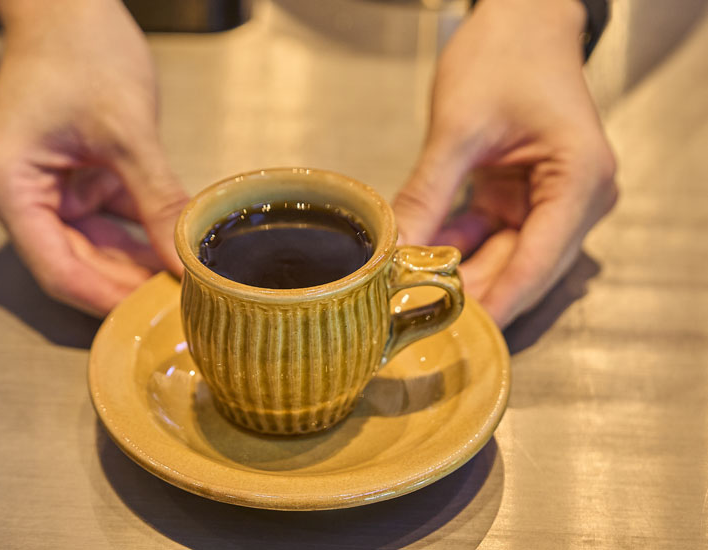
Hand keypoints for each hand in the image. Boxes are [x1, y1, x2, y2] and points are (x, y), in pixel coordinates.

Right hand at [0, 0, 187, 316]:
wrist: (71, 6)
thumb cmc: (82, 50)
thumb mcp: (127, 132)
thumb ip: (156, 200)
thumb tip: (184, 258)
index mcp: (10, 188)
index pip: (58, 269)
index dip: (107, 298)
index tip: (152, 314)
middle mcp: (20, 197)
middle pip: (75, 265)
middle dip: (126, 285)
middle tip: (178, 303)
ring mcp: (48, 191)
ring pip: (94, 249)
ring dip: (137, 264)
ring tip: (183, 283)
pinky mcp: (75, 181)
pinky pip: (108, 223)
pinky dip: (140, 235)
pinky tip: (175, 251)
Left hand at [393, 0, 616, 327]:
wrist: (520, 22)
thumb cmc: (505, 55)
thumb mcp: (460, 128)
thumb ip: (428, 194)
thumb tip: (395, 251)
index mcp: (581, 181)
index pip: (536, 263)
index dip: (495, 304)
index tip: (456, 334)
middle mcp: (577, 199)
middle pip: (523, 267)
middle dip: (473, 293)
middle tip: (421, 320)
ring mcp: (552, 202)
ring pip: (505, 258)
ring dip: (460, 274)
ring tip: (412, 296)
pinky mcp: (525, 199)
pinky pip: (492, 237)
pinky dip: (458, 248)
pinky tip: (420, 261)